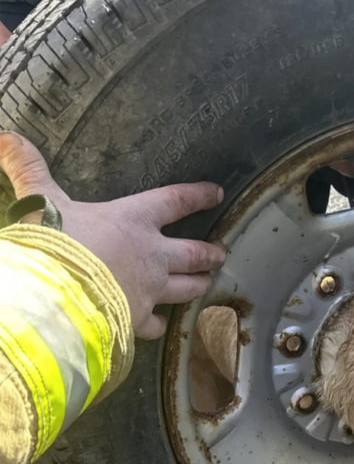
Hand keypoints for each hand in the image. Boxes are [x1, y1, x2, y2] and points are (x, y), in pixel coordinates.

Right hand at [0, 132, 226, 339]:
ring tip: (208, 283)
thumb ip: (29, 170)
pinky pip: (156, 324)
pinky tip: (161, 327)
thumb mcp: (40, 201)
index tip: (217, 193)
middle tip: (221, 253)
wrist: (51, 297)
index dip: (198, 196)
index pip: (176, 201)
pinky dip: (160, 325)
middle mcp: (152, 254)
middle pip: (194, 253)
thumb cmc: (52, 243)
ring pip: (187, 288)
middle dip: (210, 253)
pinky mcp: (138, 319)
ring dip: (199, 285)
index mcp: (134, 219)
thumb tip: (7, 136)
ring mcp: (150, 289)